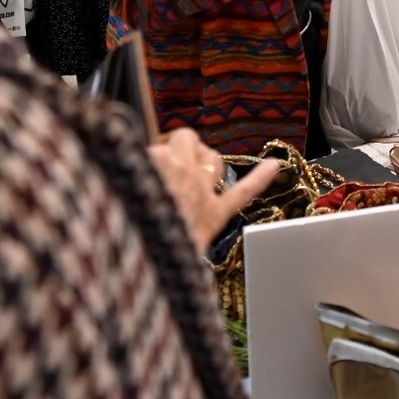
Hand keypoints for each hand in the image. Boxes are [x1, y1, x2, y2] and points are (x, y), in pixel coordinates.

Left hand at [147, 128, 282, 250]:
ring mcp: (180, 169)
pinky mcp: (157, 157)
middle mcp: (201, 188)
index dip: (260, 177)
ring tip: (146, 166)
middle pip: (211, 155)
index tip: (274, 165)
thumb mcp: (187, 258)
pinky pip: (149, 145)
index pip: (244, 192)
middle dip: (194, 151)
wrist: (142, 250)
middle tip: (178, 161)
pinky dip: (136, 152)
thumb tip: (185, 253)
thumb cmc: (159, 259)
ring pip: (179, 139)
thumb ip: (191, 246)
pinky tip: (124, 163)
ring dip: (165, 148)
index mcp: (211, 215)